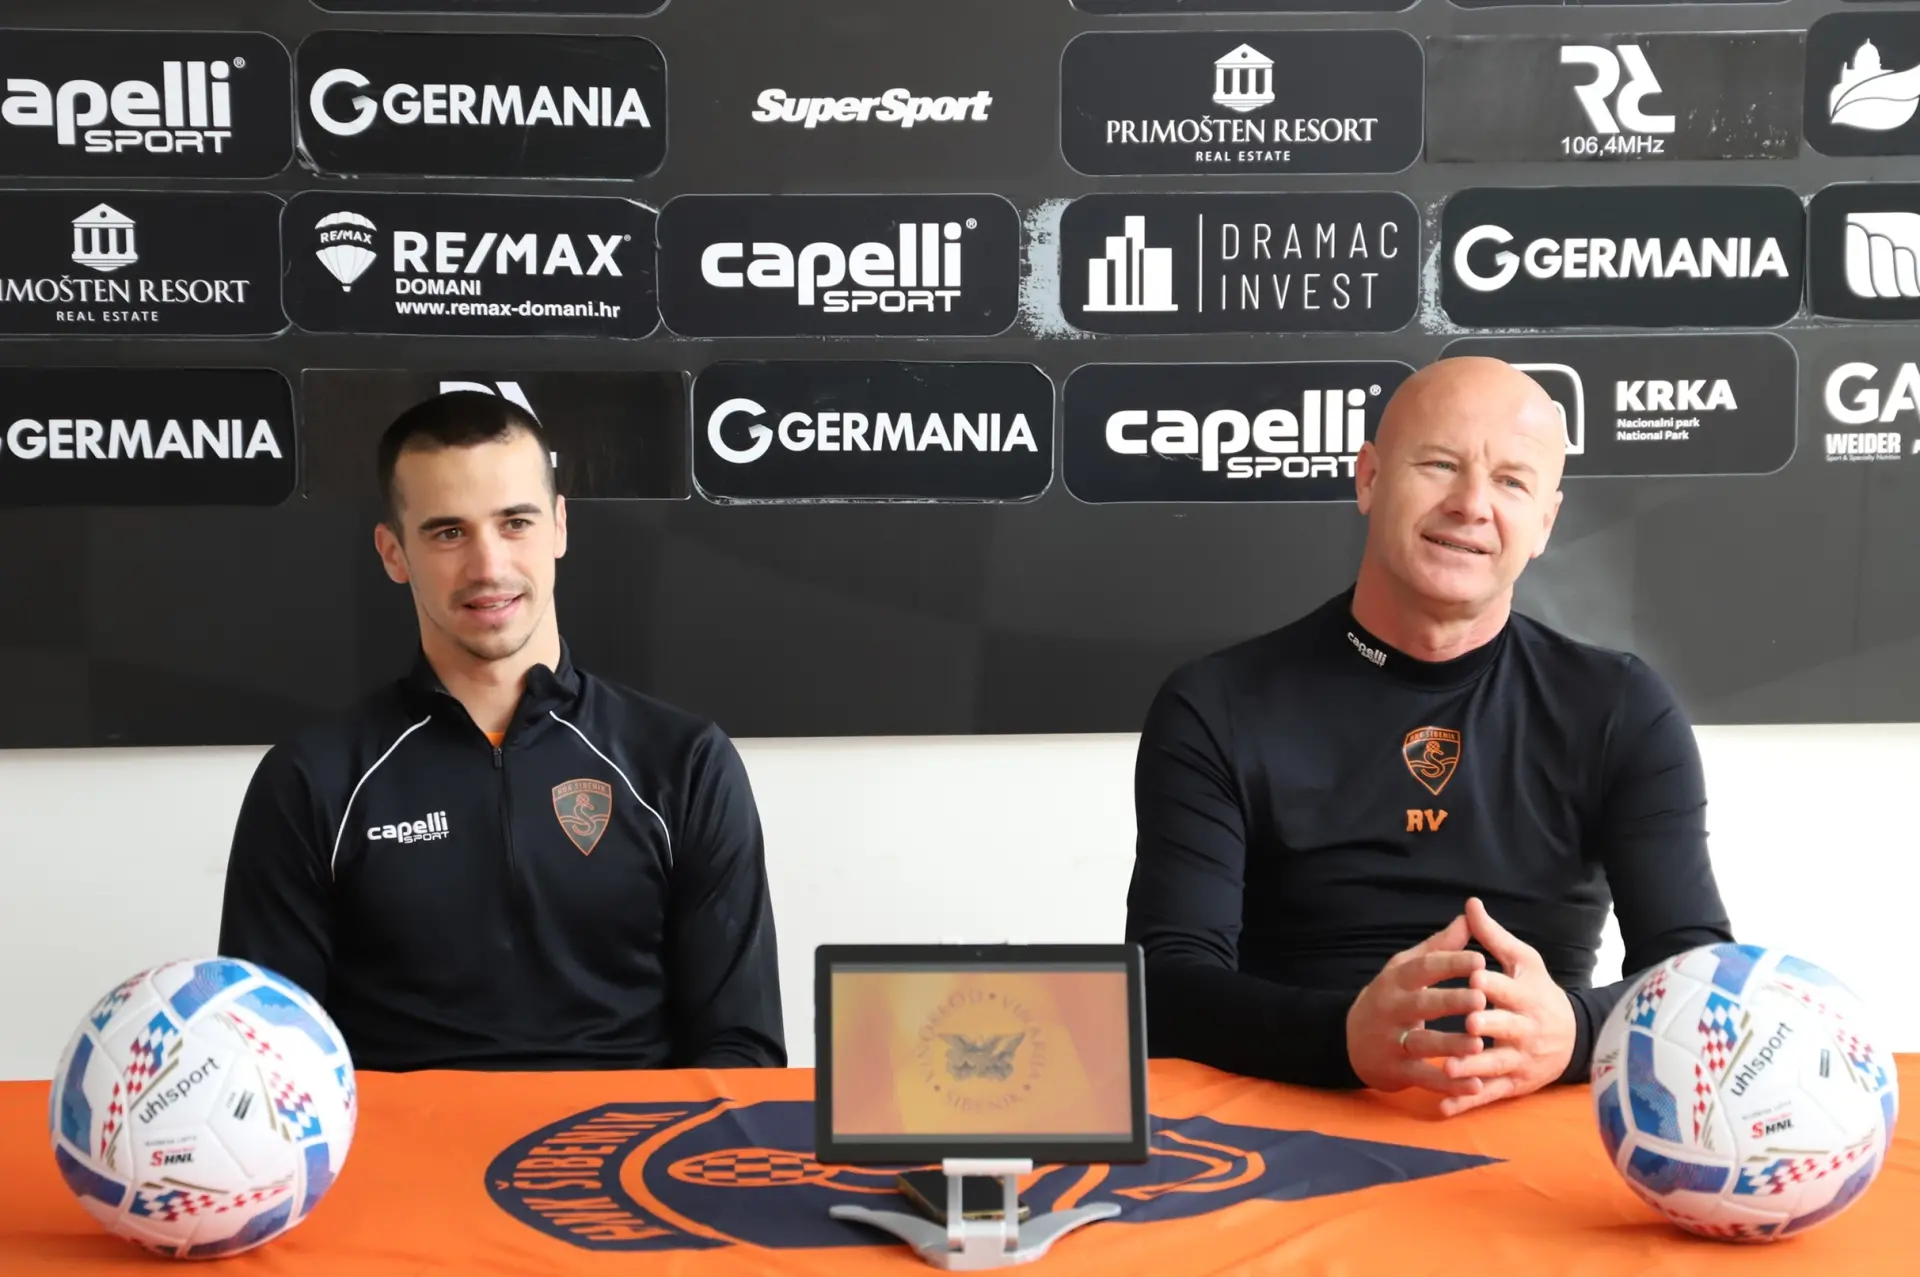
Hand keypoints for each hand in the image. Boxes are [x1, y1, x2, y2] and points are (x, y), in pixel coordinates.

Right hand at [1346, 913, 1490, 1099]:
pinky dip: (1448, 1083)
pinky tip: (1474, 1085)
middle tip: (1481, 998)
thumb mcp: (1406, 969)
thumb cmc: (1391, 998)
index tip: (1481, 960)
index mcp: (1397, 980)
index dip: (1451, 964)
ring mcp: (1391, 1041)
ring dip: (1451, 1045)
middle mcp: (1391, 1009)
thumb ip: (1439, 947)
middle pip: (1422, 1004)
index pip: (1424, 968)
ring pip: (1422, 1043)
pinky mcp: (1396, 1071)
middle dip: (1451, 1001)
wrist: (1350, 1041)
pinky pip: (1423, 1078)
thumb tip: (1468, 918)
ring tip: (1479, 1045)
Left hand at [1433, 897, 1576, 1116]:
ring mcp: (1520, 1061)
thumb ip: (1494, 937)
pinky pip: (1488, 1095)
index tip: (1474, 976)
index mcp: (1526, 997)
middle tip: (1467, 1024)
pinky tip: (1442, 1107)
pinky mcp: (1514, 1084)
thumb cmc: (1540, 992)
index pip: (1509, 989)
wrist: (1575, 1038)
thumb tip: (1470, 903)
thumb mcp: (1524, 962)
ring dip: (1472, 1069)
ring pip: (1495, 1066)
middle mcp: (1525, 1030)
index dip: (1493, 983)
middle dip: (1487, 1026)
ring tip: (1447, 1069)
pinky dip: (1466, 1102)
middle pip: (1506, 1029)